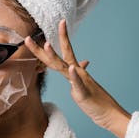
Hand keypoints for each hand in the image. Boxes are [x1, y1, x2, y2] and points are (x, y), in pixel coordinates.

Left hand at [25, 19, 130, 137]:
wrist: (109, 113)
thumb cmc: (96, 100)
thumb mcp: (83, 85)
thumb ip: (77, 75)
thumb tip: (77, 66)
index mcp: (75, 71)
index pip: (64, 51)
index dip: (58, 38)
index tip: (57, 23)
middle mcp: (77, 73)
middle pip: (57, 58)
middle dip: (42, 48)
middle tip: (28, 37)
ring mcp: (80, 82)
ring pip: (64, 68)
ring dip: (54, 56)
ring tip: (47, 45)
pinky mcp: (84, 94)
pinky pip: (78, 84)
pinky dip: (74, 76)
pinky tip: (72, 68)